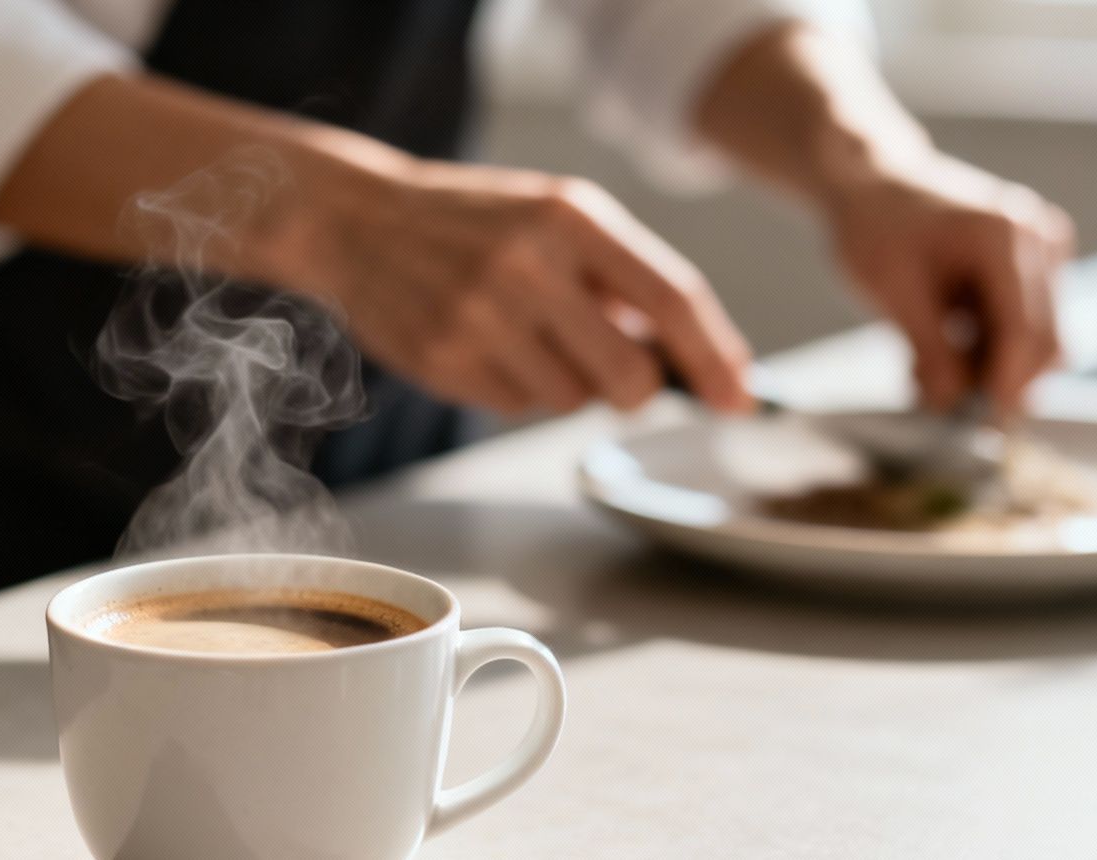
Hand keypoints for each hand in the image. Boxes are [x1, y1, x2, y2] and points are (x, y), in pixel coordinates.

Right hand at [271, 156, 752, 415]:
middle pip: (628, 375)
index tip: (740, 399)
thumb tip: (693, 358)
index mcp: (570, 217)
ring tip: (525, 335)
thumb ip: (621, 277)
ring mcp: (481, 317)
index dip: (715, 357)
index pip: (671, 298)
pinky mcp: (444, 360)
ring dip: (566, 384)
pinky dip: (515, 388)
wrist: (356, 219)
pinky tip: (485, 345)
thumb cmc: (475, 221)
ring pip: (571, 401)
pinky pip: (516, 408)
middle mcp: (528, 265)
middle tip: (614, 371)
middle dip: (634, 388)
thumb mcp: (555, 215)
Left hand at [823, 153, 1074, 417]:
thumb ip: (929, 349)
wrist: (873, 184)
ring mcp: (1043, 250)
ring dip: (985, 366)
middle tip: (935, 398)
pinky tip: (937, 347)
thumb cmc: (875, 229)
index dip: (1007, 383)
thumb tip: (951, 403)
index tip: (984, 424)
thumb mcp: (892, 293)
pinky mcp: (1036, 266)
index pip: (1025, 331)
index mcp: (1006, 237)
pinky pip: (1023, 325)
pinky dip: (984, 347)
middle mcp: (1039, 238)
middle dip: (996, 380)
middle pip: (1044, 340)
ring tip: (921, 368)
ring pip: (1037, 339)